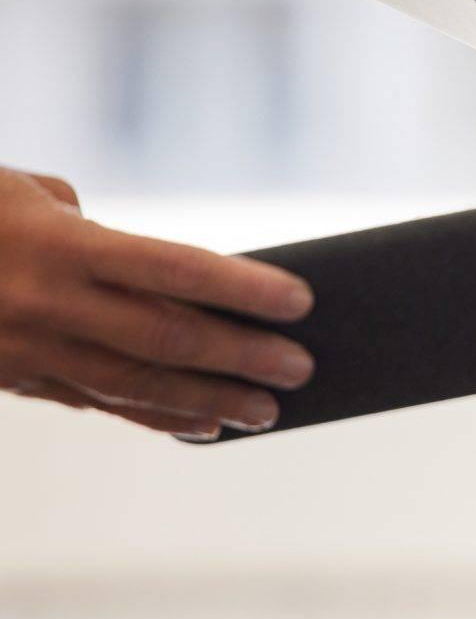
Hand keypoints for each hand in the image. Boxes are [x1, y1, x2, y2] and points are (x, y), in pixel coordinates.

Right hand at [0, 168, 313, 437]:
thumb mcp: (16, 191)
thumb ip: (86, 225)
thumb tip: (150, 274)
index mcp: (54, 245)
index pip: (172, 268)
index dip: (243, 288)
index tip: (303, 301)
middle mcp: (42, 303)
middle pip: (165, 338)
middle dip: (242, 357)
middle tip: (304, 369)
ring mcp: (23, 350)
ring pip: (134, 385)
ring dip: (208, 402)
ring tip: (268, 411)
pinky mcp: (10, 380)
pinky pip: (95, 403)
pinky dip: (155, 416)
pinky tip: (202, 426)